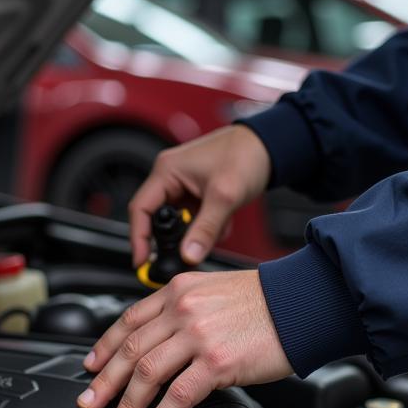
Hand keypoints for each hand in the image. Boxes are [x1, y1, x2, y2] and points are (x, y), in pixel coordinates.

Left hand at [76, 269, 292, 407]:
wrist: (301, 303)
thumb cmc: (265, 301)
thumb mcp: (213, 291)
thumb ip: (183, 311)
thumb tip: (162, 341)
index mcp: (178, 292)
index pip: (128, 321)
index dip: (104, 348)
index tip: (91, 367)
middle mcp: (183, 310)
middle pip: (130, 350)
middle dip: (104, 382)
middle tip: (89, 403)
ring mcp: (198, 336)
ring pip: (146, 375)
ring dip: (127, 406)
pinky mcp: (217, 362)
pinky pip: (178, 395)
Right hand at [129, 125, 270, 267]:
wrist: (269, 145)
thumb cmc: (245, 154)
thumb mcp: (224, 196)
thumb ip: (205, 229)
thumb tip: (188, 256)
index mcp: (167, 170)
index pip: (141, 209)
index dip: (138, 238)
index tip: (142, 262)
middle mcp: (171, 176)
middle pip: (159, 217)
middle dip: (176, 236)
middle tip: (187, 252)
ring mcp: (184, 184)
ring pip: (181, 220)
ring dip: (197, 231)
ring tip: (218, 227)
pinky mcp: (198, 191)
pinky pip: (195, 217)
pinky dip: (208, 225)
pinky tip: (225, 222)